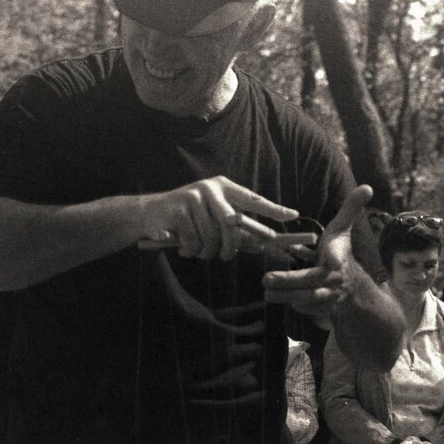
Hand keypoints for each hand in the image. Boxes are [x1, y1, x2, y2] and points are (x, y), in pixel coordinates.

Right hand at [138, 175, 301, 259]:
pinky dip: (192, 251)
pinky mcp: (178, 210)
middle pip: (233, 224)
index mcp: (223, 187)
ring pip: (212, 237)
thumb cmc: (188, 219)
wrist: (149, 213)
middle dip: (231, 246)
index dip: (273, 209)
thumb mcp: (211, 218)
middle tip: (225, 256)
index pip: (253, 199)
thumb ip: (234, 227)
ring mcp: (193, 197)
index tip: (293, 215)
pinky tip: (185, 248)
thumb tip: (263, 244)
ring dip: (208, 252)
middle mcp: (210, 189)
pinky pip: (194, 242)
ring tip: (200, 252)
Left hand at [263, 184, 372, 324]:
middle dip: (290, 281)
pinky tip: (279, 300)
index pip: (338, 256)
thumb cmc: (340, 252)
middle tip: (266, 278)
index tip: (331, 261)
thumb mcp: (343, 230)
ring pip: (308, 298)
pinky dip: (296, 307)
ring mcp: (330, 295)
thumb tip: (367, 186)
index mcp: (339, 256)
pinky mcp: (324, 309)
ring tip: (266, 292)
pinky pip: (309, 310)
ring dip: (286, 296)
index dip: (334, 258)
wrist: (352, 287)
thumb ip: (351, 209)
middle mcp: (335, 278)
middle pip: (312, 281)